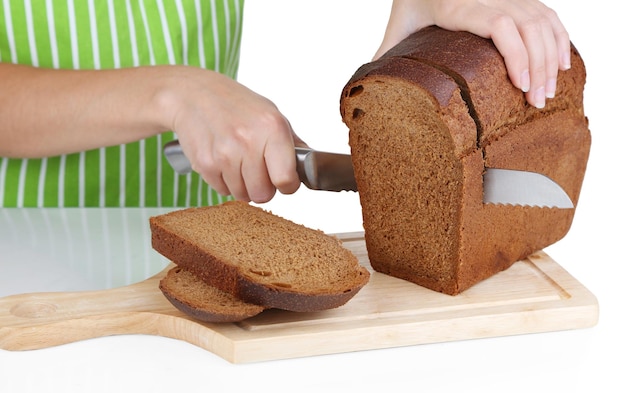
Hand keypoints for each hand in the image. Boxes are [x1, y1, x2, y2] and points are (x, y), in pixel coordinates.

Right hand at [160, 67, 301, 202]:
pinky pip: (223, 191)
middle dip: (264, 187)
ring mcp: (225, 154)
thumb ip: (293, 143)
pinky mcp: (205, 164)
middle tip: (258, 170)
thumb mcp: (271, 114)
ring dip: (243, 185)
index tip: (285, 180)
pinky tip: (223, 160)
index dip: (288, 185)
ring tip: (239, 162)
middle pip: (264, 194)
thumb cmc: (236, 104)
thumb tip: (316, 166)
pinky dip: (225, 181)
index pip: (287, 180)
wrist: (193, 94)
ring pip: (243, 196)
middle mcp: (249, 141)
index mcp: (272, 128)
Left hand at [374, 0, 570, 108]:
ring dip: (551, 58)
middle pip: (528, 27)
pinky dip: (560, 38)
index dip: (516, 55)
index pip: (498, 24)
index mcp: (458, 5)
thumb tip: (372, 83)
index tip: (521, 85)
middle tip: (536, 103)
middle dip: (539, 67)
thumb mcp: (398, 24)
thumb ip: (387, 51)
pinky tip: (563, 64)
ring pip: (542, 22)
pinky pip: (548, 14)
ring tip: (547, 93)